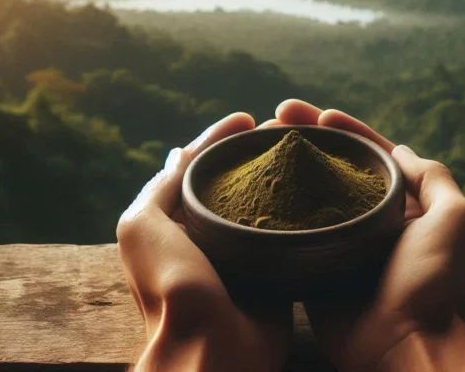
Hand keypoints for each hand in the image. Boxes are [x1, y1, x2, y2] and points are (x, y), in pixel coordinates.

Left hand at [117, 113, 292, 371]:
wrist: (210, 346)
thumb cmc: (170, 285)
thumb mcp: (142, 226)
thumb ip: (159, 188)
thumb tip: (179, 153)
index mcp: (176, 225)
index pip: (199, 168)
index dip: (220, 139)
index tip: (248, 118)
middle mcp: (210, 236)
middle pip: (236, 181)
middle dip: (257, 152)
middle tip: (286, 127)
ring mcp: (246, 254)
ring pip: (268, 202)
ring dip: (285, 174)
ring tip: (306, 146)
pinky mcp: (279, 272)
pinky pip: (294, 233)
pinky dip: (306, 208)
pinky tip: (322, 184)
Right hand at [275, 100, 464, 371]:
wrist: (402, 346)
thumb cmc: (433, 284)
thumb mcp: (456, 219)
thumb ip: (434, 177)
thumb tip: (399, 150)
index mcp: (403, 208)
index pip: (371, 156)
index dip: (346, 130)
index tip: (317, 113)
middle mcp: (368, 222)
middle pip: (332, 168)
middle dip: (306, 138)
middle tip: (275, 117)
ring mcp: (337, 245)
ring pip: (306, 195)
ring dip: (283, 167)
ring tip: (257, 142)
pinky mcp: (310, 269)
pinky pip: (287, 233)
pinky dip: (269, 209)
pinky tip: (249, 187)